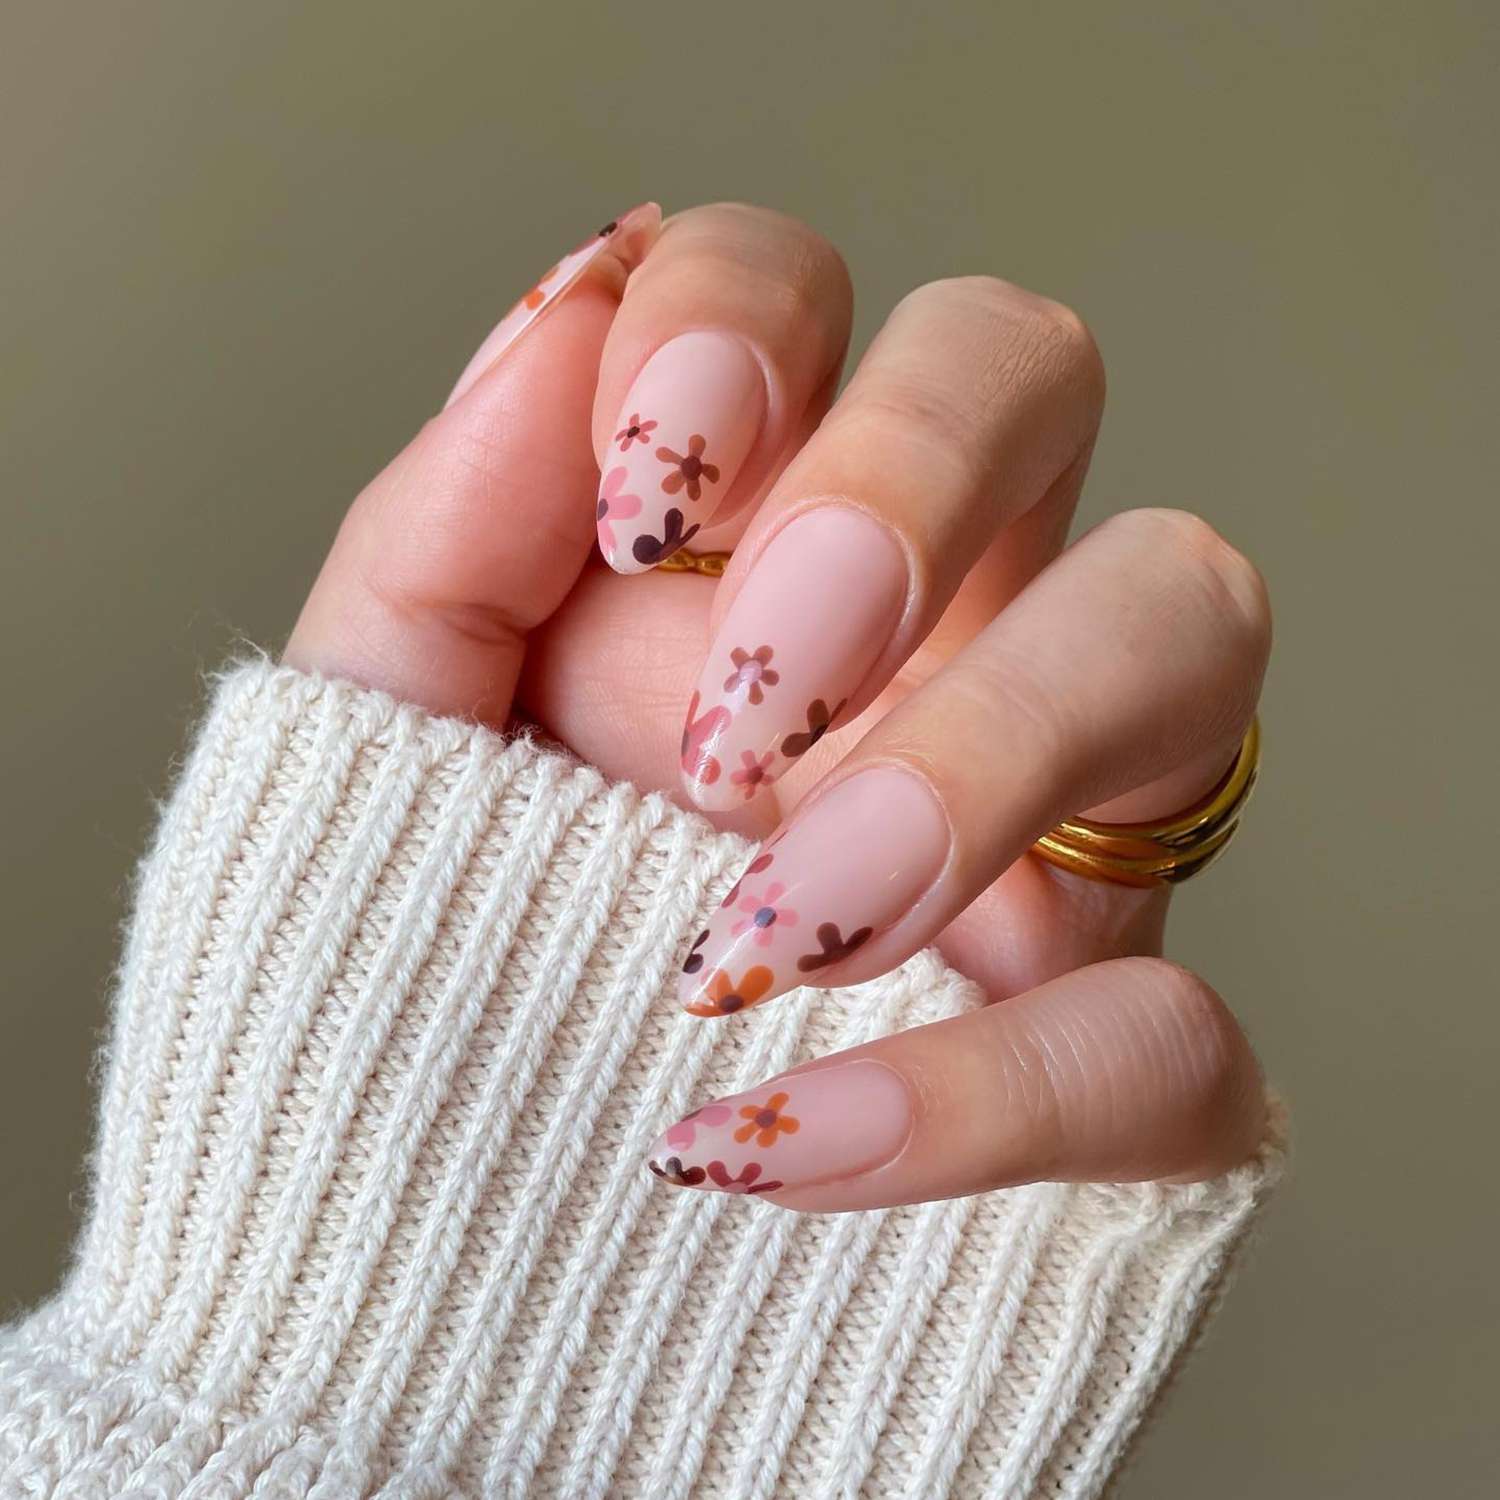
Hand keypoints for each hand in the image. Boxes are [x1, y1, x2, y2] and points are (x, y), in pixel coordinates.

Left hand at [286, 202, 1269, 1210]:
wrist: (434, 1277)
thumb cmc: (408, 994)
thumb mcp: (377, 755)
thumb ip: (446, 540)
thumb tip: (565, 315)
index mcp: (727, 549)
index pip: (802, 291)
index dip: (747, 326)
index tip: (645, 509)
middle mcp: (915, 635)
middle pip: (1033, 372)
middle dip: (905, 483)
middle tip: (735, 706)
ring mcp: (1043, 835)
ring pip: (1188, 622)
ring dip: (986, 751)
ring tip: (770, 924)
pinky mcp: (1107, 1065)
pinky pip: (1167, 1026)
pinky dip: (985, 1087)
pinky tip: (776, 1137)